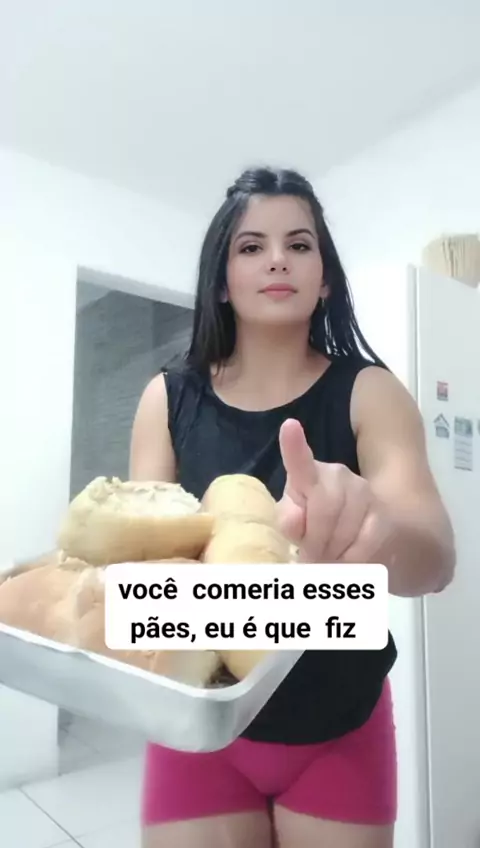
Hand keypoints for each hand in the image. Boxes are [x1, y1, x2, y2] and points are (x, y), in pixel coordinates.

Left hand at [277, 419, 392, 563]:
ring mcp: (362, 491)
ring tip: (329, 557)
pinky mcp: (383, 515)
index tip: (289, 426)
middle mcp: (336, 475)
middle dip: (315, 539)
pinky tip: (347, 560)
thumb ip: (290, 520)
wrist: (367, 535)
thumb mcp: (297, 525)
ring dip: (332, 553)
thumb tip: (295, 523)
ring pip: (343, 529)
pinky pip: (362, 545)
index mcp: (306, 477)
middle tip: (310, 556)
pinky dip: (350, 560)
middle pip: (324, 507)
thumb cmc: (319, 527)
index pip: (299, 461)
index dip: (293, 446)